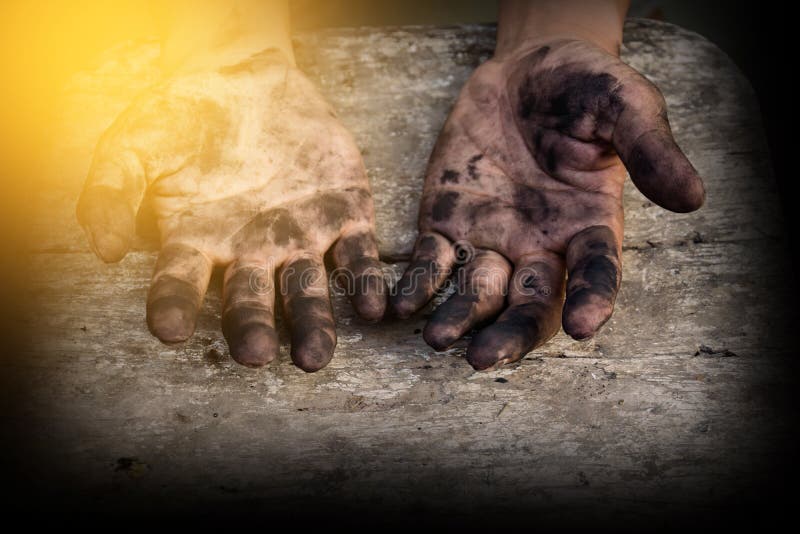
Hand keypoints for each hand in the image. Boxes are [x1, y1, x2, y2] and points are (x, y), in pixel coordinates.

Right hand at [76, 50, 385, 370]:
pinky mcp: (345, 214)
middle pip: (250, 300)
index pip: (180, 282)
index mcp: (198, 242)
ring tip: (315, 355)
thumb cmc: (184, 116)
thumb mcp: (133, 144)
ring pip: (307, 290)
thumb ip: (111, 192)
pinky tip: (373, 307)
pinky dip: (365, 281)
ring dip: (313, 323)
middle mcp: (251, 251)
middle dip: (252, 328)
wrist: (247, 76)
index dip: (173, 305)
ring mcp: (301, 236)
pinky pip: (358, 254)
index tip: (168, 330)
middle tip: (253, 355)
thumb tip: (107, 249)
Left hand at [391, 38, 704, 369]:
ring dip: (459, 319)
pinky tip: (400, 305)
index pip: (595, 273)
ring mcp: (492, 239)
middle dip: (510, 332)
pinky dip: (418, 284)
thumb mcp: (625, 103)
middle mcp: (540, 245)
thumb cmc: (585, 86)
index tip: (587, 327)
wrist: (527, 67)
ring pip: (478, 293)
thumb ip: (650, 147)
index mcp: (588, 226)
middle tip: (485, 358)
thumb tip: (693, 198)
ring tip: (438, 340)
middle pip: (530, 303)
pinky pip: (433, 262)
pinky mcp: (449, 222)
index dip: (593, 300)